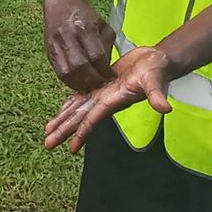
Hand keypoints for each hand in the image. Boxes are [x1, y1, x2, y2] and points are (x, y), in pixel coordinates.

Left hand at [43, 47, 174, 150]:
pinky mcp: (101, 84)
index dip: (81, 133)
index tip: (70, 149)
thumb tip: (165, 108)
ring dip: (63, 119)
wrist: (157, 62)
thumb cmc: (156, 71)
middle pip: (80, 118)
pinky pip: (82, 95)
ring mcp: (102, 93)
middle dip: (63, 130)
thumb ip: (156, 95)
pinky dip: (71, 103)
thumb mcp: (154, 81)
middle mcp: (105, 101)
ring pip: (78, 108)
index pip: (93, 120)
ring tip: (48, 130)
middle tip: (47, 144)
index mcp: (114, 101)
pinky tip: (62, 109)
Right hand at [44, 0, 115, 92]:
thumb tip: (107, 69)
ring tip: (90, 87)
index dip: (104, 71)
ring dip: (81, 84)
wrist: (61, 3)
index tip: (111, 77)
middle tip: (102, 86)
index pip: (96, 56)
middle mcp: (69, 36)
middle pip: (81, 67)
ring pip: (68, 73)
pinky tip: (78, 84)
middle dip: (93, 80)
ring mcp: (56, 45)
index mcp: (85, 28)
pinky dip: (70, 82)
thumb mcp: (103, 25)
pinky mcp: (49, 51)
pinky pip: (59, 73)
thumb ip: (107, 46)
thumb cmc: (85, 16)